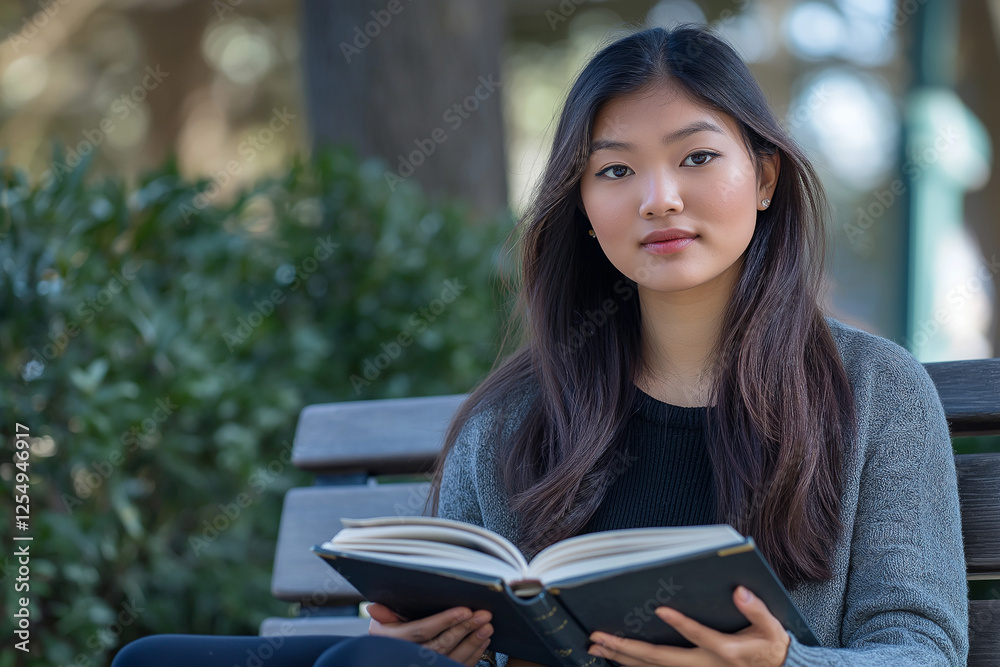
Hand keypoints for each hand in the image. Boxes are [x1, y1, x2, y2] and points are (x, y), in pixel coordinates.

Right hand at [367, 603, 493, 666]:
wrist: (391, 660)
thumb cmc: (388, 640)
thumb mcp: (380, 627)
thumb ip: (383, 614)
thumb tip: (374, 607)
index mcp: (395, 642)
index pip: (423, 631)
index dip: (445, 621)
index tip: (464, 610)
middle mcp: (411, 658)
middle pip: (442, 644)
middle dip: (465, 629)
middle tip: (483, 615)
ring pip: (454, 658)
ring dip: (473, 642)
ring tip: (487, 626)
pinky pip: (459, 666)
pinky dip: (474, 654)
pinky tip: (482, 641)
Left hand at [588, 586, 789, 665]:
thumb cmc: (770, 646)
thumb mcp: (771, 627)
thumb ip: (756, 610)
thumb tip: (739, 591)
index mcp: (725, 650)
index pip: (700, 636)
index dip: (682, 624)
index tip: (661, 609)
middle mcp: (705, 665)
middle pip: (661, 658)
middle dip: (627, 646)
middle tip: (599, 636)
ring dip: (622, 657)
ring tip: (596, 647)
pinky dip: (634, 665)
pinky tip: (614, 658)